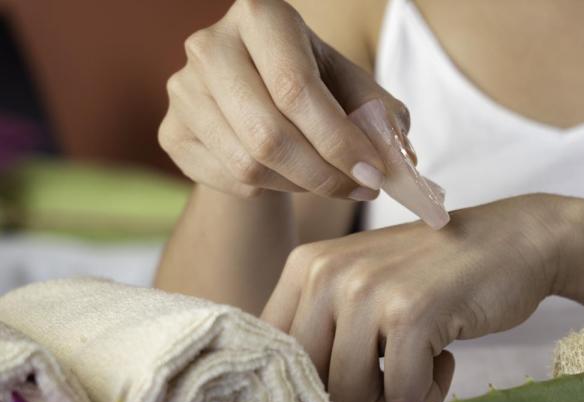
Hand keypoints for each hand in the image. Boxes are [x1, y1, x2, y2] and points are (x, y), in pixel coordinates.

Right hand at [158, 0, 409, 199]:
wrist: (259, 106)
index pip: (296, 88)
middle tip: (361, 189)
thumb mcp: (354, 90)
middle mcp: (211, 44)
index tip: (374, 174)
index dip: (339, 140)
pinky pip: (230, 180)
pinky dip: (272, 191)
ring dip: (302, 185)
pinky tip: (289, 176)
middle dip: (324, 174)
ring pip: (249, 165)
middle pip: (268, 134)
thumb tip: (401, 162)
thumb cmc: (317, 90)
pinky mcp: (171, 131)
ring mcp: (182, 88)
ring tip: (329, 181)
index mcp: (262, 16)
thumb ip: (382, 117)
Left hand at [261, 194, 578, 401]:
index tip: (355, 375)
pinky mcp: (412, 314)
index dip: (312, 384)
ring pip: (352, 399)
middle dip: (355, 398)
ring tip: (420, 360)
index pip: (273, 357)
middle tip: (392, 371)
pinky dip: (430, 390)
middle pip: (311, 386)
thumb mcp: (364, 285)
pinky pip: (403, 396)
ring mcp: (368, 292)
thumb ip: (321, 329)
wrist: (513, 240)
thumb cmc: (438, 274)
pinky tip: (445, 357)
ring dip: (394, 397)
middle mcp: (326, 274)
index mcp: (306, 266)